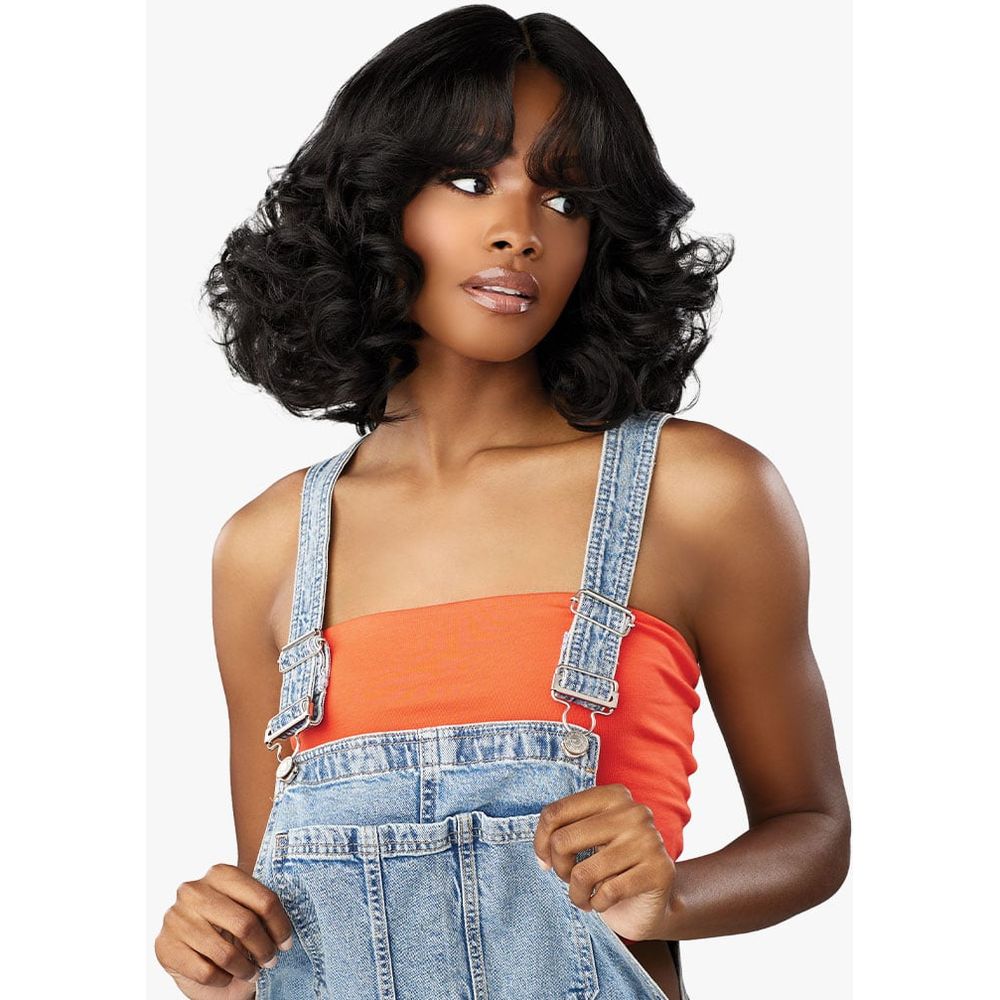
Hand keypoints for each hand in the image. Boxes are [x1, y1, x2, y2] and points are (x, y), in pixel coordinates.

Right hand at [154, 863, 294, 997]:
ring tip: (251, 972)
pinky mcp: (164, 947)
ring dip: (245, 968)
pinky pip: (205, 972)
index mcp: (220, 872)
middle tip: (271, 961)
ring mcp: (175, 918)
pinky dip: (222, 979)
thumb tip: (286, 937)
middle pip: (246, 924)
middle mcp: (194, 890)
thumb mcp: (244, 910)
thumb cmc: (225, 928)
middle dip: (264, 949)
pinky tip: (225, 975)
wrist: (192, 953)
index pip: (264, 899)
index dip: (281, 926)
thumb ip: (261, 912)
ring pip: (226, 952)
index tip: (286, 943)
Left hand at [533, 783, 679, 941]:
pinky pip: (607, 893)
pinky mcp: (659, 871)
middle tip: (570, 879)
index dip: (540, 841)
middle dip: (559, 868)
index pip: (556, 812)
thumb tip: (543, 855)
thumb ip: (564, 833)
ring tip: (584, 896)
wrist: (653, 902)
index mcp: (613, 796)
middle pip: (563, 840)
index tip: (545, 860)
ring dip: (576, 894)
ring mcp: (649, 840)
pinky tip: (602, 902)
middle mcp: (633, 812)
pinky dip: (597, 904)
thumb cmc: (612, 868)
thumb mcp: (588, 840)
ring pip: (582, 873)